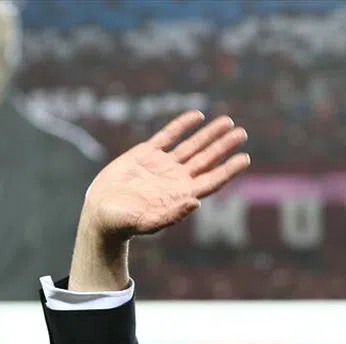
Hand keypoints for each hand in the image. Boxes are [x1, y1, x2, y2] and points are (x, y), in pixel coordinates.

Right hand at [82, 111, 249, 240]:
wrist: (100, 214)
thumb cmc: (124, 224)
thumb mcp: (147, 221)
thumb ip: (172, 214)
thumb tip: (196, 202)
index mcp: (181, 195)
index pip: (211, 180)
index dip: (229, 169)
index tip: (245, 158)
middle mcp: (176, 179)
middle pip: (207, 159)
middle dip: (223, 146)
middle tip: (242, 132)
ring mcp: (162, 165)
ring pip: (191, 146)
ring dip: (209, 134)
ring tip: (228, 121)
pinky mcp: (145, 154)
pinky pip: (168, 136)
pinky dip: (182, 125)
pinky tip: (196, 116)